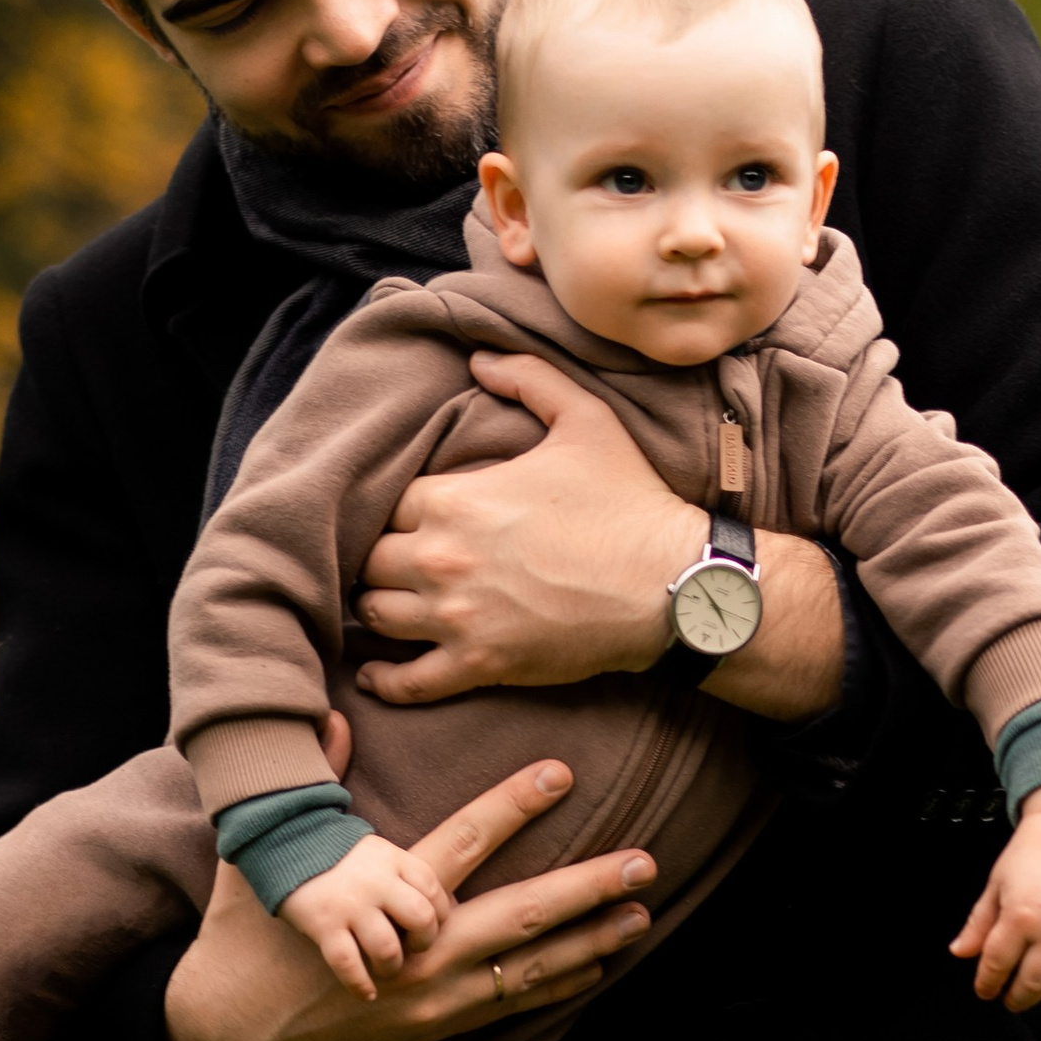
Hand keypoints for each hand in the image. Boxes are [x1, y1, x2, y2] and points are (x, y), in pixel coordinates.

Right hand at [166, 758, 656, 1040]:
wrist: (230, 1035)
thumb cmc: (244, 942)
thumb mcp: (264, 860)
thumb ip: (315, 789)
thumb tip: (337, 717)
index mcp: (380, 898)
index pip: (461, 841)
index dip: (513, 805)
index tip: (561, 774)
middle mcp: (418, 951)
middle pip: (520, 913)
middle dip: (587, 887)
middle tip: (642, 863)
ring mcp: (432, 996)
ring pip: (528, 966)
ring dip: (589, 938)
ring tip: (640, 913)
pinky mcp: (434, 1029)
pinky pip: (511, 1006)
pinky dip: (557, 986)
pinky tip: (596, 967)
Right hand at [276, 831, 456, 1000]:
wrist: (285, 840)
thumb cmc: (339, 855)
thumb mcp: (378, 852)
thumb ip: (404, 876)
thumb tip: (440, 909)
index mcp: (394, 859)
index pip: (434, 889)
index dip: (440, 914)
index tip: (430, 926)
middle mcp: (376, 881)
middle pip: (420, 918)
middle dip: (423, 942)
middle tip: (412, 948)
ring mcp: (349, 904)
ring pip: (386, 947)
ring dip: (391, 966)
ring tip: (386, 970)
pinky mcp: (322, 924)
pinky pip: (347, 963)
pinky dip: (359, 984)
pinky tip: (366, 994)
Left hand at [357, 352, 846, 721]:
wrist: (671, 585)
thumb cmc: (629, 500)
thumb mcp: (584, 419)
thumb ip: (528, 377)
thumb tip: (478, 359)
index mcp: (454, 499)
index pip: (386, 500)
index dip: (396, 506)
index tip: (411, 513)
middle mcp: (441, 558)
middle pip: (369, 556)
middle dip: (378, 554)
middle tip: (393, 557)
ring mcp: (457, 617)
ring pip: (376, 613)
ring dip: (376, 605)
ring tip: (385, 601)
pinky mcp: (478, 665)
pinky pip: (407, 681)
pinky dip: (385, 679)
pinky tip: (375, 673)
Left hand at [950, 776, 1040, 1017]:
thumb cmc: (1034, 849)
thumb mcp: (998, 882)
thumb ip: (980, 921)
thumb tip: (959, 953)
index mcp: (1020, 916)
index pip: (997, 965)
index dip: (988, 983)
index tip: (987, 991)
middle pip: (1035, 982)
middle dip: (1019, 997)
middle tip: (1015, 1000)